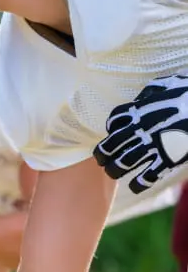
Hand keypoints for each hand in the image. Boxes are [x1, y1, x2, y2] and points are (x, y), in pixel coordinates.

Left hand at [94, 73, 187, 192]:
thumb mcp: (169, 84)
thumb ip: (152, 91)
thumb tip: (144, 97)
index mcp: (139, 111)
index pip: (113, 122)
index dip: (111, 129)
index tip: (114, 133)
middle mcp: (140, 130)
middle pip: (110, 146)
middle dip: (102, 155)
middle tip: (102, 161)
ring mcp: (152, 146)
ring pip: (123, 163)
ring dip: (114, 170)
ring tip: (113, 173)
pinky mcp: (167, 160)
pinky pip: (148, 176)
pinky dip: (138, 184)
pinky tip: (134, 186)